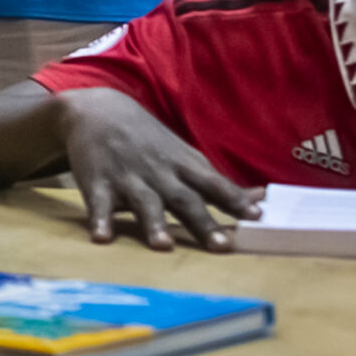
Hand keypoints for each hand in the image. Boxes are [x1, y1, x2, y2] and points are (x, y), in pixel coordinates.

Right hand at [54, 87, 260, 250]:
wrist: (97, 110)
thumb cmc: (148, 141)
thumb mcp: (183, 154)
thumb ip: (215, 182)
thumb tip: (259, 199)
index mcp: (182, 166)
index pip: (214, 184)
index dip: (235, 200)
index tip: (257, 217)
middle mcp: (159, 173)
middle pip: (184, 200)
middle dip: (203, 222)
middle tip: (221, 245)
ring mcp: (127, 178)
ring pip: (144, 203)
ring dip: (154, 224)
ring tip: (163, 246)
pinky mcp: (97, 182)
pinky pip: (99, 204)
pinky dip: (100, 220)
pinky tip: (101, 238)